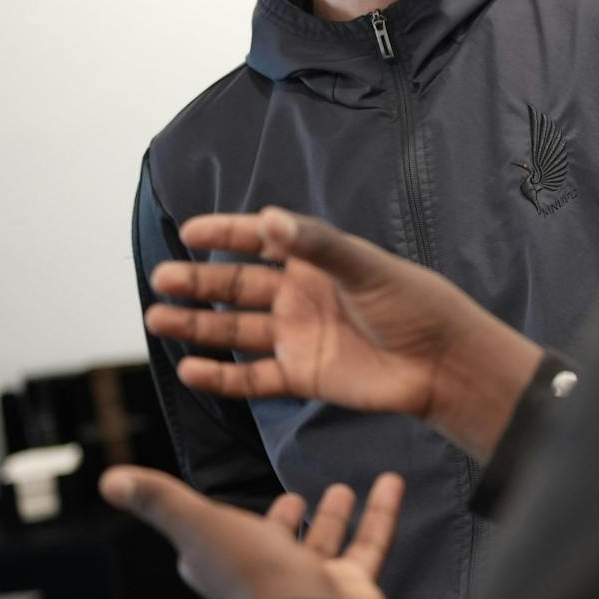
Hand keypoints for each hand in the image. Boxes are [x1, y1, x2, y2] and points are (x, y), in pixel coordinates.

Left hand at [100, 466, 404, 598]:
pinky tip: (391, 482)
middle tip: (297, 497)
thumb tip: (109, 479)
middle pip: (276, 542)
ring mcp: (312, 581)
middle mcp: (268, 573)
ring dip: (332, 516)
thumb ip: (161, 500)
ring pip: (322, 543)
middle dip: (286, 520)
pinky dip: (379, 512)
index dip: (223, 520)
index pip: (220, 538)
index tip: (234, 499)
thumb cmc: (252, 574)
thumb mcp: (198, 525)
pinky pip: (368, 542)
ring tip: (341, 486)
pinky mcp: (351, 584)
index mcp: (227, 563)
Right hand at [144, 207, 541, 455]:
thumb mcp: (366, 267)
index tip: (190, 231)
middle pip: (237, 287)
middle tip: (162, 278)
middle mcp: (300, 297)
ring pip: (235, 331)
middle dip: (199, 282)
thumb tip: (269, 219)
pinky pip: (252, 378)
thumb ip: (318, 246)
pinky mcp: (302, 377)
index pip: (261, 242)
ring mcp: (297, 337)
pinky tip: (190, 370)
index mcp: (315, 263)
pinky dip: (221, 376)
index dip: (226, 234)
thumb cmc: (413, 304)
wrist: (441, 362)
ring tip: (157, 319)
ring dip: (197, 326)